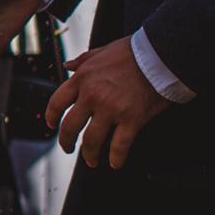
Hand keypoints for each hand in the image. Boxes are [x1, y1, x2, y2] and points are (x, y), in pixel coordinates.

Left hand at [47, 36, 173, 168]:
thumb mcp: (102, 50)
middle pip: (70, 126)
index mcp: (82, 79)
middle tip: (68, 148)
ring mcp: (111, 109)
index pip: (57, 103)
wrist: (162, 54)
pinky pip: (119, 145)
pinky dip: (116, 158)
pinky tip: (115, 163)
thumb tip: (68, 66)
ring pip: (92, 140)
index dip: (52, 118)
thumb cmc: (135, 51)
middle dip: (66, 142)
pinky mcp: (132, 119)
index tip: (52, 126)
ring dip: (89, 154)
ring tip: (91, 161)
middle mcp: (92, 96)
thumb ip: (83, 60)